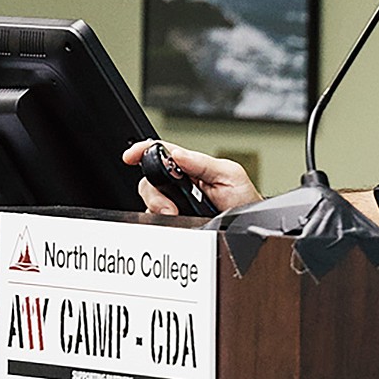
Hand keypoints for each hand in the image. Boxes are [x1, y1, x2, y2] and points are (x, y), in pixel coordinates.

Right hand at [123, 140, 259, 215]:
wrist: (247, 228)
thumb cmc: (243, 199)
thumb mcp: (230, 175)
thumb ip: (203, 163)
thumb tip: (178, 155)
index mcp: (191, 166)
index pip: (161, 152)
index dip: (143, 150)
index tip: (131, 156)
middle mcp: (180, 183)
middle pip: (149, 179)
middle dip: (153, 193)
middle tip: (169, 206)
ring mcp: (175, 203)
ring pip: (149, 201)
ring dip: (157, 208)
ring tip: (176, 215)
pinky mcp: (175, 221)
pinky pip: (155, 220)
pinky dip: (160, 222)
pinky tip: (174, 222)